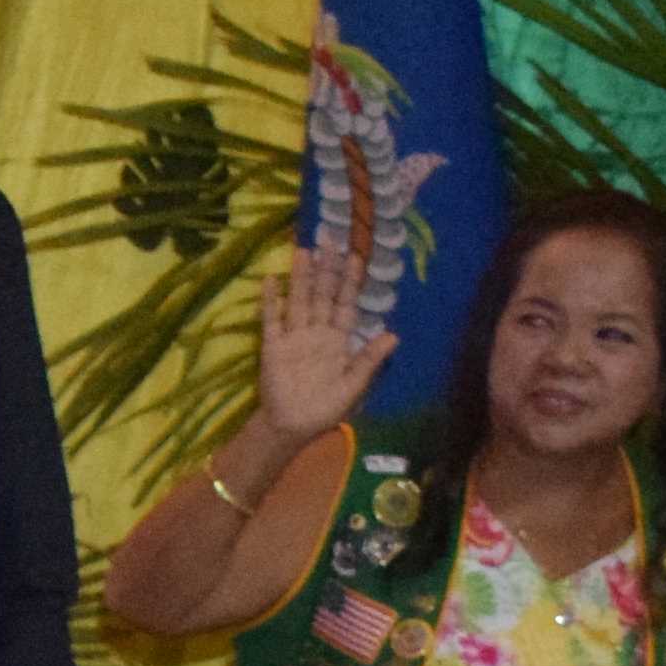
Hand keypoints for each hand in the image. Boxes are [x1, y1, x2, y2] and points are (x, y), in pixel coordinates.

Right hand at [251, 238, 392, 449]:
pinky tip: (271, 280)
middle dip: (326, 268)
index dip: (350, 281)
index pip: (345, 303)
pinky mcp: (273, 346)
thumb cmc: (326, 407)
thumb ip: (369, 359)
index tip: (356, 257)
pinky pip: (272, 319)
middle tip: (329, 239)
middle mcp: (317, 332)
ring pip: (299, 300)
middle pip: (322, 294)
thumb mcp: (354, 385)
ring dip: (301, 276)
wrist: (293, 425)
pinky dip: (271, 300)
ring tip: (303, 250)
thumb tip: (394, 335)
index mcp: (338, 340)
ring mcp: (294, 337)